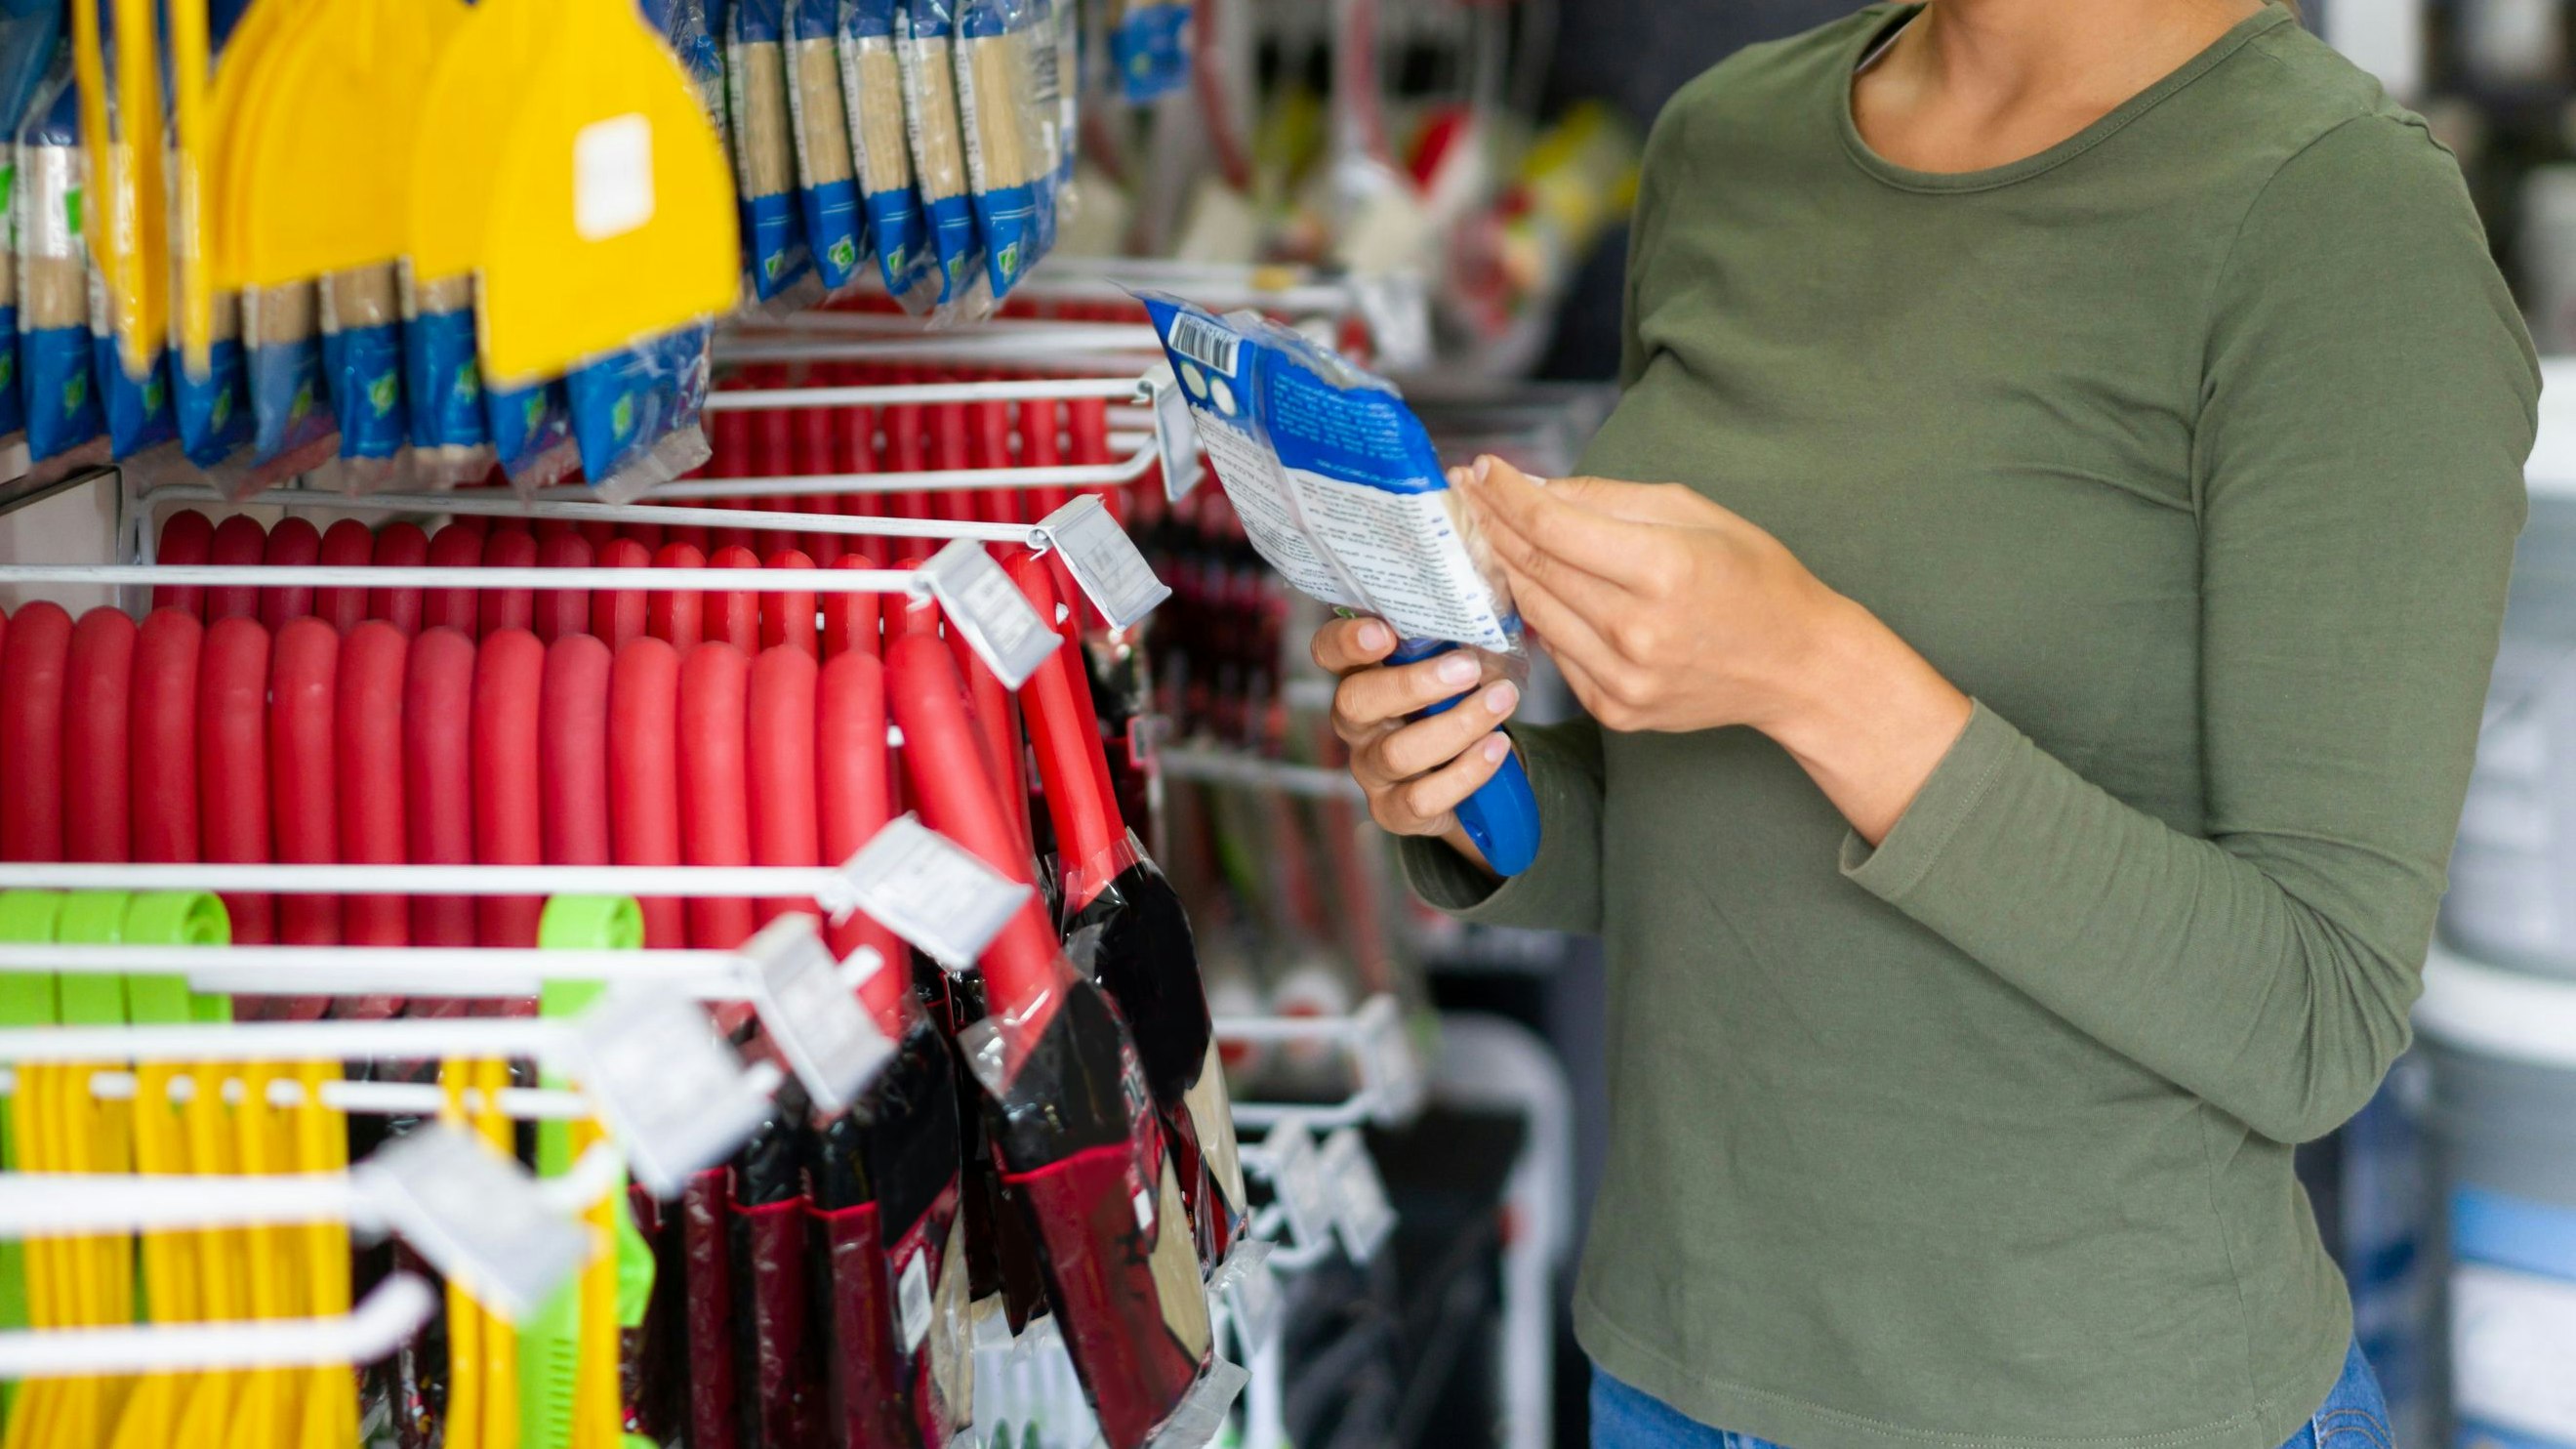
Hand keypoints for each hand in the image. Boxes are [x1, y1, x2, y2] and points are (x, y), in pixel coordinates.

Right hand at [1310, 615, 1518, 874]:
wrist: (1476, 773)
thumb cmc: (1459, 703)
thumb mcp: (1455, 665)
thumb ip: (1456, 640)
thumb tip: (1488, 612)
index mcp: (1361, 676)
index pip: (1329, 652)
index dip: (1347, 641)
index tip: (1385, 632)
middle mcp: (1355, 724)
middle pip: (1356, 702)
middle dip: (1412, 684)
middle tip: (1468, 668)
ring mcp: (1369, 770)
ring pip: (1397, 753)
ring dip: (1457, 725)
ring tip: (1502, 700)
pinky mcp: (1393, 811)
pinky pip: (1423, 798)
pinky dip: (1467, 771)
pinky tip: (1497, 747)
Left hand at [1457, 455, 1971, 842]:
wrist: (1799, 666)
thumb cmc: (1754, 578)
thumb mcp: (1694, 512)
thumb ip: (1606, 499)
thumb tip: (1532, 488)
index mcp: (1662, 569)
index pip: (1552, 527)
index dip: (1506, 495)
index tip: (1482, 470)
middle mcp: (1636, 631)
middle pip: (1533, 569)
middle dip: (1493, 524)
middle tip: (1469, 496)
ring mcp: (1622, 679)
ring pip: (1533, 612)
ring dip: (1506, 570)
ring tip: (1493, 534)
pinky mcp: (1615, 710)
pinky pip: (1556, 652)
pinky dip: (1543, 616)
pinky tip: (1543, 588)